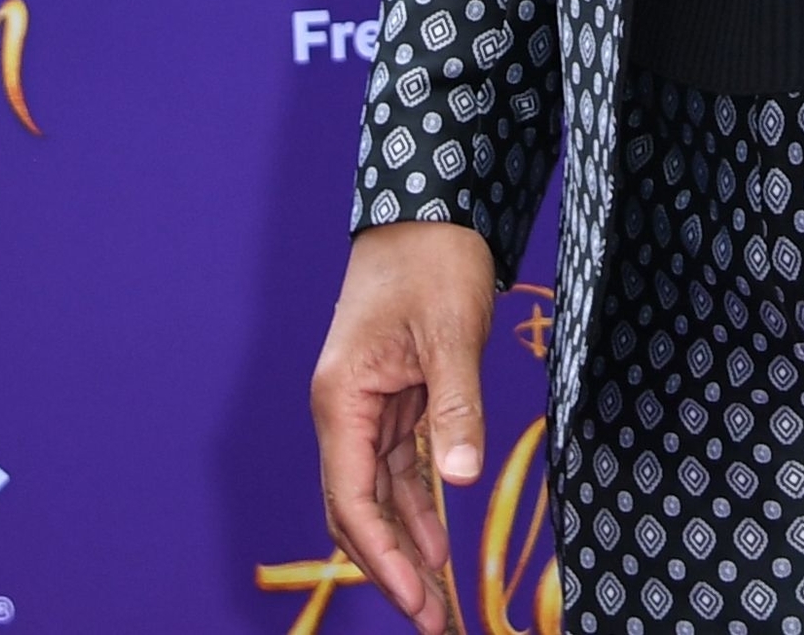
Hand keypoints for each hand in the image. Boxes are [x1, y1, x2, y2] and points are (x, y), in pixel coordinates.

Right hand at [311, 220, 496, 632]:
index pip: (350, 498)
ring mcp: (368, 407)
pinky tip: (438, 546)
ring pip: (380, 496)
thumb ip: (455, 408)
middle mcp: (345, 411)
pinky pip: (401, 469)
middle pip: (358, 509)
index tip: (416, 598)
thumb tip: (461, 481)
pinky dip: (418, 507)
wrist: (430, 209)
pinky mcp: (396, 400)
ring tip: (439, 601)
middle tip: (431, 620)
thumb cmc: (432, 261)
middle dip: (391, 568)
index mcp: (342, 399)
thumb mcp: (451, 333)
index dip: (381, 555)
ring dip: (407, 546)